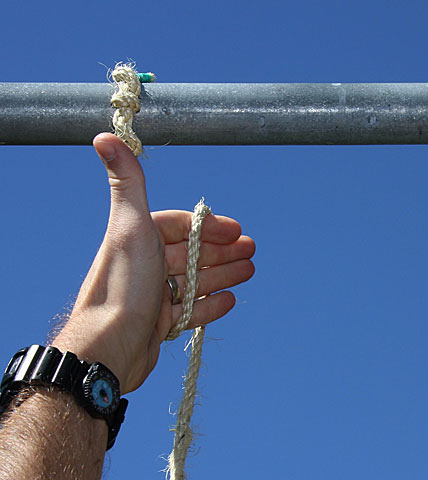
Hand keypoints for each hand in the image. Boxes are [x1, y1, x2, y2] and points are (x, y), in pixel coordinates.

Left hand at [52, 133, 254, 393]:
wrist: (108, 349)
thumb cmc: (123, 285)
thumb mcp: (131, 227)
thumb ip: (128, 182)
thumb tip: (104, 135)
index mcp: (138, 240)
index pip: (179, 226)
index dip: (209, 227)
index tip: (237, 229)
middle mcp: (144, 267)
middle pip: (191, 254)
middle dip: (223, 251)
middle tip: (252, 251)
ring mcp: (152, 298)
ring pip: (195, 282)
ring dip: (223, 275)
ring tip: (250, 272)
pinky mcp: (158, 326)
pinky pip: (191, 311)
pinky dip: (211, 305)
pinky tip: (230, 301)